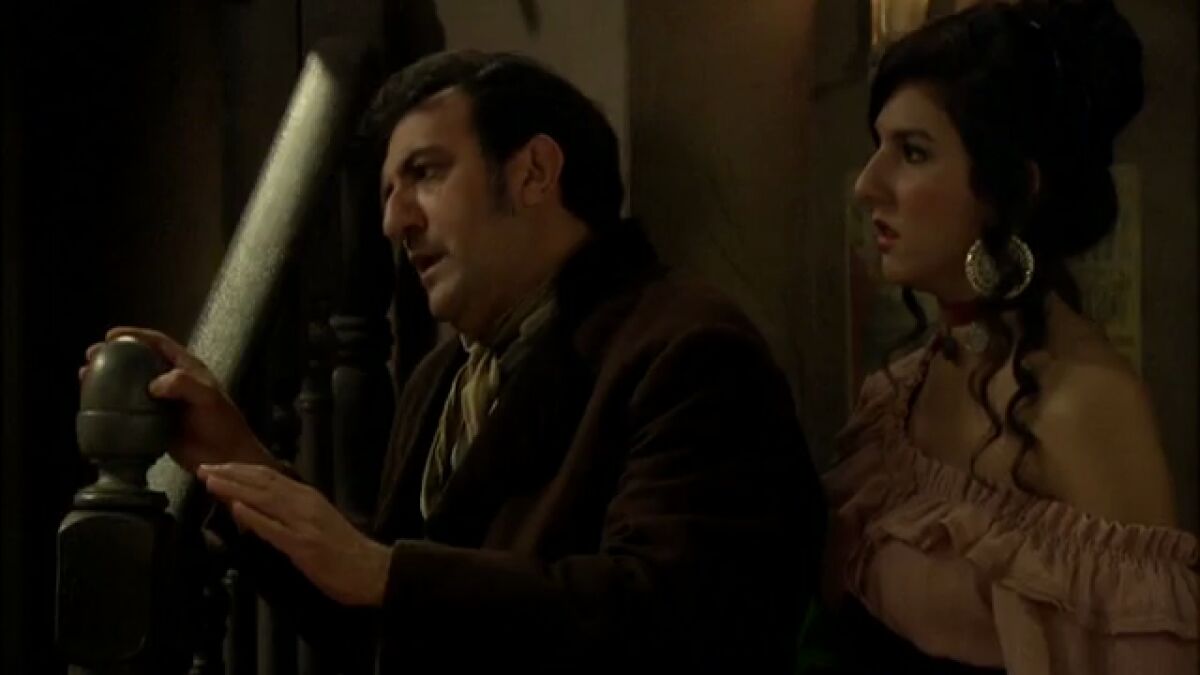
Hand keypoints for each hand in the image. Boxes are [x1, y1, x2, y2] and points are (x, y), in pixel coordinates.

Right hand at [80, 327, 270, 471]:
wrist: (225, 458)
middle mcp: (172, 382)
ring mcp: (162, 402)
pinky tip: (95, 405)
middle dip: (115, 355)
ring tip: (85, 375)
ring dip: (109, 379)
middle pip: (140, 361)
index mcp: (187, 369)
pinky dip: (112, 405)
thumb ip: (184, 384)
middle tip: (92, 355)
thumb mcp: (208, 398)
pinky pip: (130, 409)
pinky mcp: (153, 422)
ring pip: (131, 385)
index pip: (159, 344)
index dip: (136, 336)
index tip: (112, 335)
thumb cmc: (222, 424)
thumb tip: (152, 384)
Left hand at [197, 462, 391, 606]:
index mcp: (307, 497)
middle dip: (230, 474)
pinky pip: (273, 528)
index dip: (240, 469)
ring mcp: (303, 523)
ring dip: (235, 488)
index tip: (217, 466)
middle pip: (262, 482)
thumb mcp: (317, 521)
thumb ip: (291, 511)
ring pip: (264, 499)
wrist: (371, 569)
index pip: (269, 476)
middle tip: (203, 467)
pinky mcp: (303, 545)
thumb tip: (260, 505)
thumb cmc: (344, 549)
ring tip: (211, 480)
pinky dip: (253, 516)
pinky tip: (235, 508)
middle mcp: (304, 503)